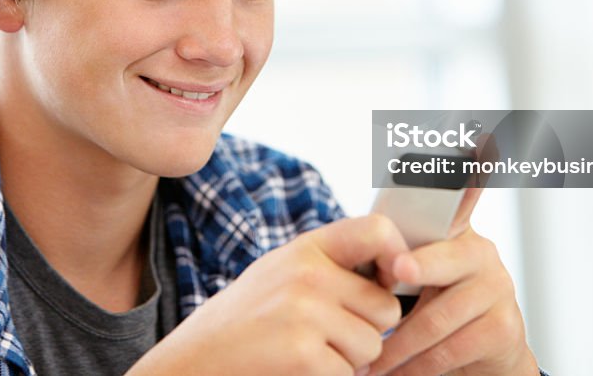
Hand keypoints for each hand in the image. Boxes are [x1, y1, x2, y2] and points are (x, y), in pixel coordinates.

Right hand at [128, 215, 408, 375]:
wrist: (192, 362)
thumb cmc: (243, 323)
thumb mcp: (280, 275)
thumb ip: (330, 266)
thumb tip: (400, 268)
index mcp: (305, 249)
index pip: (377, 230)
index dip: (398, 256)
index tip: (394, 280)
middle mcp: (307, 273)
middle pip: (386, 306)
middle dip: (367, 330)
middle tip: (327, 337)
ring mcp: (305, 313)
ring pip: (374, 345)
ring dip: (350, 361)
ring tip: (307, 354)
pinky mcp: (304, 354)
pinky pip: (350, 374)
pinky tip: (297, 372)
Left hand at [367, 189, 537, 375]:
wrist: (484, 353)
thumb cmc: (435, 305)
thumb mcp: (417, 274)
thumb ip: (397, 252)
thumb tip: (361, 233)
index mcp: (455, 231)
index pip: (462, 194)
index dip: (467, 174)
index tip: (474, 147)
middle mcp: (481, 253)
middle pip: (442, 260)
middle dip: (417, 266)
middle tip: (396, 271)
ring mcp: (498, 289)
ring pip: (437, 318)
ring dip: (397, 346)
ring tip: (369, 360)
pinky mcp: (504, 328)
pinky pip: (449, 350)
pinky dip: (415, 368)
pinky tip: (395, 374)